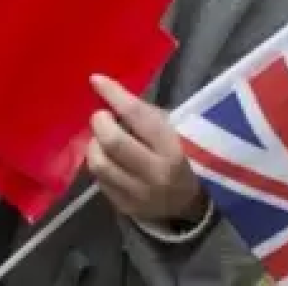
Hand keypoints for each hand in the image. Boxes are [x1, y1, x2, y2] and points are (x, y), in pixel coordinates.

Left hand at [86, 75, 206, 223]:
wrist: (192, 206)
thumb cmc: (182, 156)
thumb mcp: (175, 130)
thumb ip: (145, 115)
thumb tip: (107, 90)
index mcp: (174, 149)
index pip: (139, 116)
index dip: (115, 95)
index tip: (96, 79)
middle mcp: (157, 173)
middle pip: (113, 142)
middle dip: (100, 123)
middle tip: (102, 117)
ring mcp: (140, 194)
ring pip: (99, 164)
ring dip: (94, 145)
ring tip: (102, 140)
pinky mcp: (126, 207)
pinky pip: (99, 181)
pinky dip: (99, 164)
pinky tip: (108, 159)